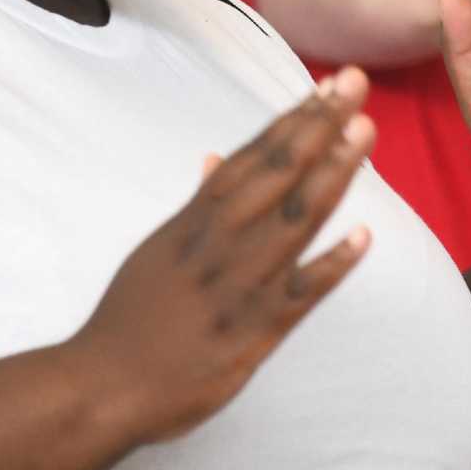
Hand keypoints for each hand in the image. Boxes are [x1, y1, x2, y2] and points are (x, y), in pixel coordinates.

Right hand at [71, 75, 375, 444]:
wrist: (103, 385)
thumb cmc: (132, 317)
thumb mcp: (160, 246)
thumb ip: (197, 204)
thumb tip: (216, 158)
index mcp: (197, 220)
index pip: (254, 157)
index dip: (294, 119)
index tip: (329, 86)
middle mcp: (220, 242)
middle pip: (277, 173)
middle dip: (320, 126)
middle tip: (356, 85)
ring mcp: (239, 285)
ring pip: (293, 220)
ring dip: (332, 174)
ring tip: (366, 134)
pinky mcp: (254, 331)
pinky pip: (300, 294)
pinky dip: (332, 265)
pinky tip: (365, 238)